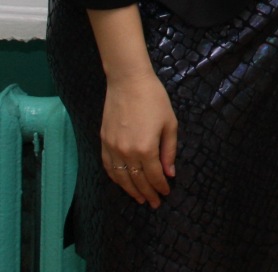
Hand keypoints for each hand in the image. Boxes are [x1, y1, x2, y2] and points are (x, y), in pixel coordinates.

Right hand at [101, 70, 177, 207]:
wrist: (128, 80)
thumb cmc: (153, 98)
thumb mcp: (169, 122)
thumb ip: (169, 150)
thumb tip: (169, 173)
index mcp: (145, 148)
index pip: (154, 176)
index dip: (161, 186)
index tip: (166, 193)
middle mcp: (127, 152)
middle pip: (137, 181)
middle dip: (148, 193)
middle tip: (154, 203)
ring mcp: (112, 148)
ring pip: (121, 178)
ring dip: (131, 190)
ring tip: (140, 198)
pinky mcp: (103, 141)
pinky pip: (108, 167)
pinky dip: (116, 178)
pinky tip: (122, 182)